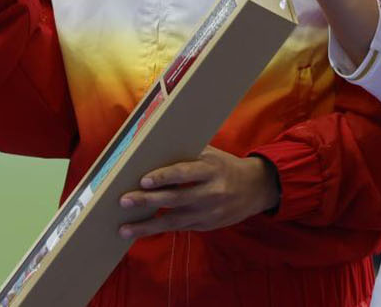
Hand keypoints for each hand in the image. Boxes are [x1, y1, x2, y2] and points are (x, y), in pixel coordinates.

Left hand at [117, 146, 278, 238]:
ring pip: (174, 221)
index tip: (144, 180)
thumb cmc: (225, 167)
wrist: (256, 188)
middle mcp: (211, 192)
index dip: (164, 176)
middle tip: (124, 201)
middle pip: (175, 198)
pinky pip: (179, 228)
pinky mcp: (206, 226)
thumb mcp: (212, 156)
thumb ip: (188, 155)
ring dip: (147, 226)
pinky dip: (159, 230)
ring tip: (124, 229)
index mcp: (211, 169)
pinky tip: (142, 231)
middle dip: (148, 200)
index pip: (185, 173)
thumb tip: (155, 149)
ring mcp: (209, 212)